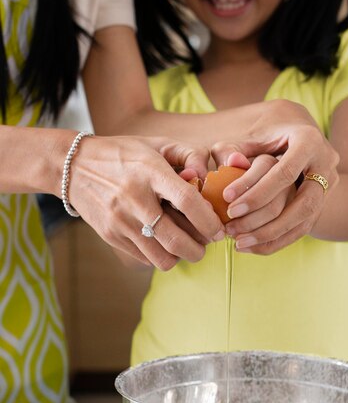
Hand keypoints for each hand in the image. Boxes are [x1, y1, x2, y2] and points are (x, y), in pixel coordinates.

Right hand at [69, 135, 224, 269]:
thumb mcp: (157, 144)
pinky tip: (162, 241)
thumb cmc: (124, 154)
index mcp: (150, 171)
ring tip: (185, 245)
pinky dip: (160, 255)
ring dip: (181, 257)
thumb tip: (206, 178)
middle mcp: (134, 198)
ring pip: (162, 257)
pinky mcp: (111, 236)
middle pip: (176, 240)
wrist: (73, 166)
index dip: (208, 220)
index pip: (187, 201)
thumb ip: (188, 155)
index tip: (218, 230)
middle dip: (199, 249)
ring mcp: (120, 221)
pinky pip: (146, 259)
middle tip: (206, 244)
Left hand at [211, 100, 339, 252]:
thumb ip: (234, 148)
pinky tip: (251, 246)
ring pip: (305, 220)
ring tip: (239, 243)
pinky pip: (302, 228)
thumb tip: (231, 162)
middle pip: (302, 203)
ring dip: (270, 236)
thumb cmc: (266, 134)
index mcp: (308, 140)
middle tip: (231, 230)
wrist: (295, 135)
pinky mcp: (322, 203)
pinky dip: (277, 240)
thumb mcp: (249, 136)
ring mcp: (329, 185)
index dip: (256, 191)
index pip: (285, 172)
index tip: (227, 203)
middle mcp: (326, 164)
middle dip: (265, 220)